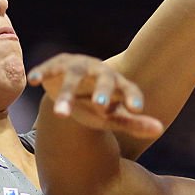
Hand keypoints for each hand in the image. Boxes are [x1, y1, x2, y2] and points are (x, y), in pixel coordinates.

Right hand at [28, 54, 163, 139]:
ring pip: (73, 78)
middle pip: (103, 79)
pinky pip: (50, 68)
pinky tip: (34, 81)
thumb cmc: (99, 106)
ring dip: (67, 94)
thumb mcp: (115, 116)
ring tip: (61, 115)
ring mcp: (78, 66)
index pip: (129, 89)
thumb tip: (159, 129)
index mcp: (117, 84)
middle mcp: (100, 71)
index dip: (132, 97)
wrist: (75, 87)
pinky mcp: (57, 65)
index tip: (136, 109)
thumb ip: (135, 123)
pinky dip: (42, 73)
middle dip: (101, 92)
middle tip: (100, 107)